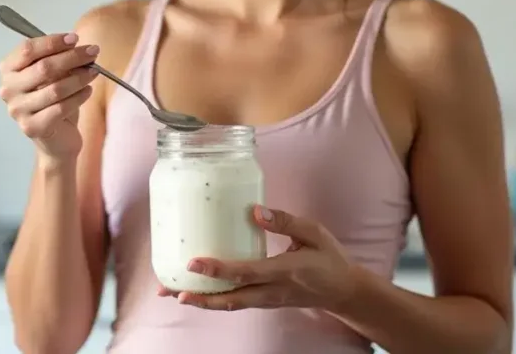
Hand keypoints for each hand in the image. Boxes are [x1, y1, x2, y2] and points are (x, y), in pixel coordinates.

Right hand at [0, 32, 100, 160]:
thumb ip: (57, 59)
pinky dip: (78, 97)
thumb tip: (78, 46)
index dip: (52, 42)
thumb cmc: (52, 101)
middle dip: (72, 57)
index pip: (27, 49)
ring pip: (55, 88)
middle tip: (93, 51)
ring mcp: (18, 110)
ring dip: (79, 77)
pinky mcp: (33, 127)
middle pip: (43, 67)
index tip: (74, 38)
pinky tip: (88, 91)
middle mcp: (8, 89)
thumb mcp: (51, 75)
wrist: (55, 139)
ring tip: (94, 72)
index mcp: (8, 70)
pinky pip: (61, 108)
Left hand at [159, 205, 360, 311]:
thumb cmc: (329, 258)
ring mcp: (268, 300)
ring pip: (232, 304)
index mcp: (285, 272)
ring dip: (203, 302)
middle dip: (200, 296)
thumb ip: (285, 222)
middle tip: (171, 291)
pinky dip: (215, 300)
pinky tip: (197, 292)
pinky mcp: (265, 301)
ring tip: (174, 294)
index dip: (218, 269)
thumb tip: (255, 210)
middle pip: (231, 299)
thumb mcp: (314, 233)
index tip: (194, 262)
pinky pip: (237, 302)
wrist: (344, 291)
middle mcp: (273, 291)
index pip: (246, 272)